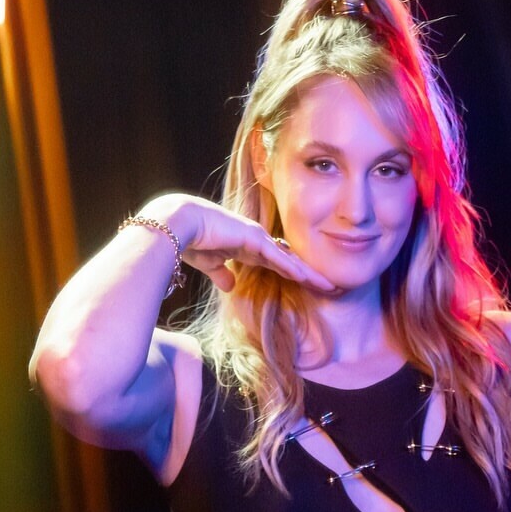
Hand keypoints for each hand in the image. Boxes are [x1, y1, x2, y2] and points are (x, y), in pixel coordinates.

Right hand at [142, 193, 333, 295]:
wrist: (178, 224)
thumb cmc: (190, 241)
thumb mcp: (210, 264)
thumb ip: (221, 273)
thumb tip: (230, 285)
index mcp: (247, 246)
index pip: (278, 262)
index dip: (295, 274)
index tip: (311, 286)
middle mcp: (257, 240)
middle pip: (291, 261)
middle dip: (311, 275)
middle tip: (332, 287)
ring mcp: (256, 238)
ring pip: (290, 260)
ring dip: (310, 274)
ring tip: (331, 287)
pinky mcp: (253, 239)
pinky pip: (278, 257)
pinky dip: (294, 268)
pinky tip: (310, 278)